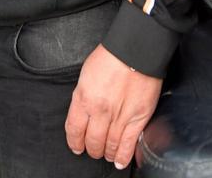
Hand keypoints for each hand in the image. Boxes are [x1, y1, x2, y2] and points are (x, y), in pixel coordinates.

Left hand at [64, 45, 161, 169]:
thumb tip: (83, 112)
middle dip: (91, 149)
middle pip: (92, 141)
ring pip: (109, 146)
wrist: (135, 51)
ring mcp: (119, 117)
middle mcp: (100, 111)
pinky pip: (128, 144)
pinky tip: (119, 161)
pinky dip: (122, 156)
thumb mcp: (86, 75)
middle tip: (92, 150)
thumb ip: (83, 96)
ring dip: (106, 153)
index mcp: (84, 98)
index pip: (74, 129)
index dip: (74, 141)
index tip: (76, 146)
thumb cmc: (111, 57)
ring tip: (105, 154)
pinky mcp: (137, 119)